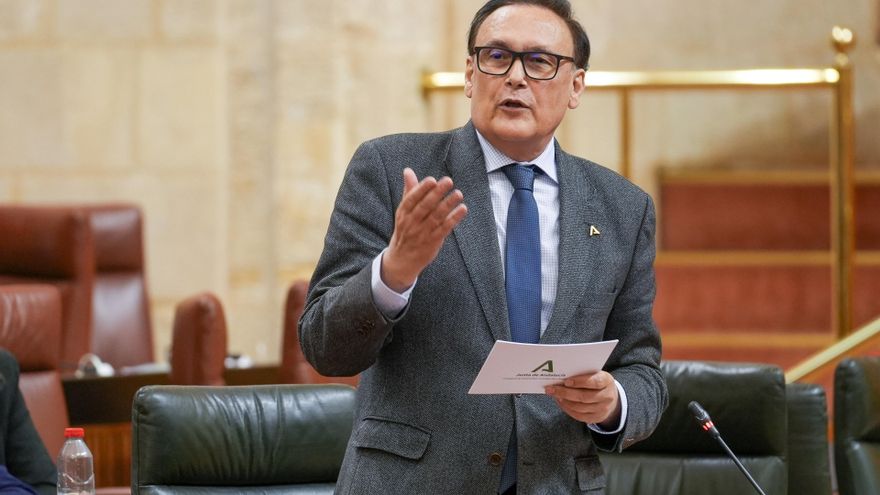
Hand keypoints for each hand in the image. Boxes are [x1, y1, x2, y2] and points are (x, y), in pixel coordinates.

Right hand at [381, 168, 467, 291]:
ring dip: (448, 204)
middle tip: (448, 181)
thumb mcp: (403, 212)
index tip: (432, 180)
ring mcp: (423, 232)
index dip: (422, 189)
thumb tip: (408, 171)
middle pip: (425, 206)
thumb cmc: (405, 230)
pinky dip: (454, 218)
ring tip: (458, 194)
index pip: (412, 199)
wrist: (402, 259)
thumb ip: (409, 191)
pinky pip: (444, 228)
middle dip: (437, 193)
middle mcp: (412, 222)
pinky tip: (462, 209)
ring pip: (436, 217)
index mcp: (403, 213)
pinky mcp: (433, 241)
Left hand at [545, 371, 620, 427]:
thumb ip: (583, 374)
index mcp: (607, 381)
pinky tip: (560, 402)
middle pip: (584, 396)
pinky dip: (567, 409)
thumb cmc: (597, 382)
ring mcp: (603, 409)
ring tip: (554, 395)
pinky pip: (579, 416)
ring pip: (580, 407)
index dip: (580, 382)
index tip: (566, 381)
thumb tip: (562, 376)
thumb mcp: (595, 374)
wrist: (610, 397)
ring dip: (564, 401)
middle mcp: (607, 396)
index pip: (594, 382)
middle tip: (551, 389)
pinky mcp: (597, 418)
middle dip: (565, 393)